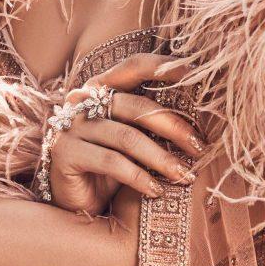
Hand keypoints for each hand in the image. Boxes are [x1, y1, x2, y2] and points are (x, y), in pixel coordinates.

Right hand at [45, 52, 205, 215]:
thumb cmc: (107, 165)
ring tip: (184, 175)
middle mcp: (82, 100)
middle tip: (199, 147)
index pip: (134, 66)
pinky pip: (112, 162)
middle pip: (137, 106)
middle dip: (174, 127)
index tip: (195, 74)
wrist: (71, 198)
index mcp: (101, 87)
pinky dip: (140, 178)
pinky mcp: (65, 152)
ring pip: (127, 138)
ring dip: (161, 159)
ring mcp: (72, 126)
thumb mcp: (130, 138)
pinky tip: (156, 191)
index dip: (163, 66)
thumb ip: (149, 122)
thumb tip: (198, 120)